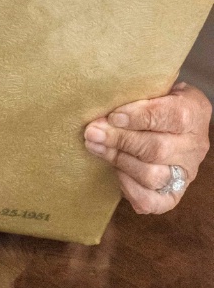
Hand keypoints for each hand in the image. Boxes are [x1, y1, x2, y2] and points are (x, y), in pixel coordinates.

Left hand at [83, 81, 210, 213]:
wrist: (176, 120)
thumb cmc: (158, 98)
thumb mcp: (155, 86)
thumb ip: (137, 91)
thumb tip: (101, 99)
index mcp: (194, 111)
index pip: (171, 116)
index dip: (139, 117)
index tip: (113, 116)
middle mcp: (195, 145)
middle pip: (157, 149)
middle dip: (119, 140)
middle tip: (92, 132)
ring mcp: (186, 172)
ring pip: (153, 175)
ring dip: (118, 160)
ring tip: (94, 146)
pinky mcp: (175, 193)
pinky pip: (154, 201)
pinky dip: (130, 188)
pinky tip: (114, 171)